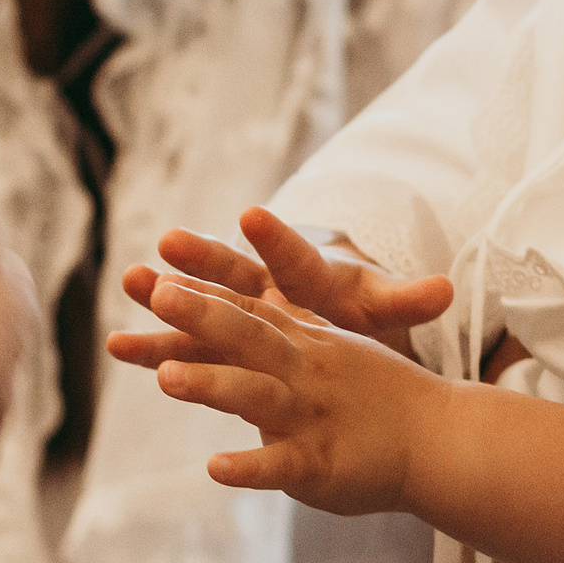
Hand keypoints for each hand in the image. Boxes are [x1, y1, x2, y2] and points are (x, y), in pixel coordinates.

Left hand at [108, 270, 449, 516]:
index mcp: (305, 339)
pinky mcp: (322, 461)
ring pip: (255, 393)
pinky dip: (249, 466)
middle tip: (157, 292)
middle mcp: (305, 368)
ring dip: (211, 384)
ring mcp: (313, 412)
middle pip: (247, 334)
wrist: (440, 436)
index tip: (161, 273)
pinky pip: (281, 463)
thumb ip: (285, 334)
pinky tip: (215, 468)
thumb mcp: (332, 350)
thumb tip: (262, 315)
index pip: (249, 307)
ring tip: (165, 377)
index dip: (205, 290)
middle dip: (200, 313)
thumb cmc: (379, 393)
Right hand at [130, 210, 453, 355]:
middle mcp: (267, 285)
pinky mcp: (218, 342)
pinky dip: (154, 345)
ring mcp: (237, 311)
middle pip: (236, 271)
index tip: (250, 215)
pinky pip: (182, 343)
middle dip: (204, 258)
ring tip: (132, 282)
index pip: (295, 255)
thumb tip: (446, 290)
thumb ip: (404, 302)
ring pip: (198, 302)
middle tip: (169, 241)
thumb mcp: (380, 310)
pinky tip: (117, 347)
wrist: (332, 321)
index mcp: (310, 275)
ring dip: (166, 294)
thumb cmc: (356, 312)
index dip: (276, 238)